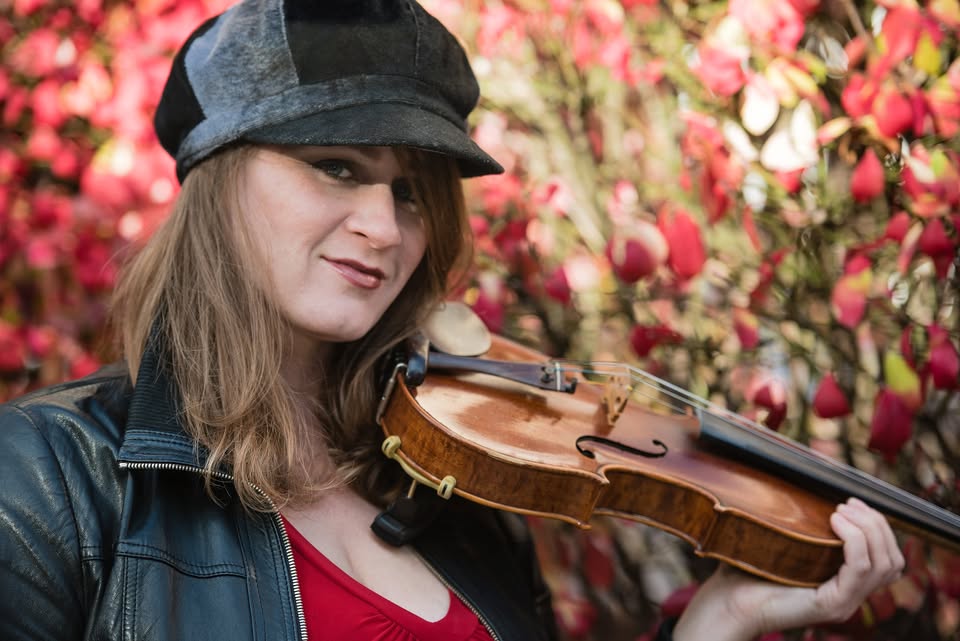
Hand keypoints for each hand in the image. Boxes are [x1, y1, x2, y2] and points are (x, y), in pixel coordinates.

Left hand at [672, 498, 904, 640]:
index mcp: (844, 584)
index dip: (878, 526)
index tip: (852, 502)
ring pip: (885, 564)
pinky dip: (854, 539)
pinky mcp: (833, 604)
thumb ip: (804, 527)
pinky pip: (860, 568)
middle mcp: (850, 596)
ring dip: (868, 529)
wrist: (729, 601)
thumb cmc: (749, 570)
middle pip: (893, 560)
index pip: (889, 559)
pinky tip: (834, 521)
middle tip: (848, 503)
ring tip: (840, 511)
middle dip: (877, 523)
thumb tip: (812, 492)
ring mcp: (845, 603)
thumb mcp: (784, 543)